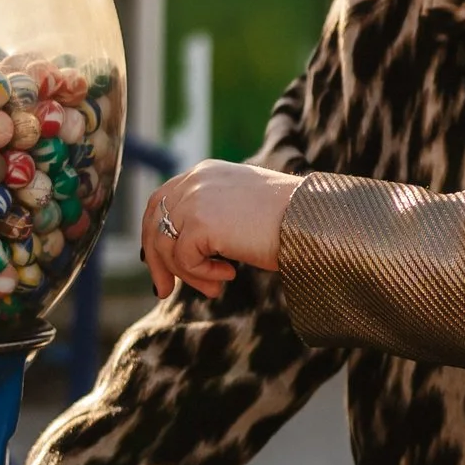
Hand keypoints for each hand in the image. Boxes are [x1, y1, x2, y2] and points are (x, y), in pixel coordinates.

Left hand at [142, 160, 298, 298]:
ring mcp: (195, 199)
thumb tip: (183, 252)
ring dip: (189, 275)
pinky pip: (184, 259)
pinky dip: (203, 274)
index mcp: (204, 173)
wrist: (311, 218)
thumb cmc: (287, 219)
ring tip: (215, 287)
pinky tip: (229, 274)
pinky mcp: (200, 223)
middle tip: (165, 291)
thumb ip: (210, 219)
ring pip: (167, 246)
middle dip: (157, 261)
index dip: (154, 233)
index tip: (160, 263)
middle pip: (154, 223)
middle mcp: (195, 180)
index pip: (161, 201)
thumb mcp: (239, 211)